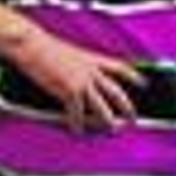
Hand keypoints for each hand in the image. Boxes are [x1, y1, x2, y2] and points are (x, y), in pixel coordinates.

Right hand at [9, 26, 143, 133]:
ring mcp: (81, 81)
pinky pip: (77, 113)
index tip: (144, 83)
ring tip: (112, 130)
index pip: (120, 68)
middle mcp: (91, 71)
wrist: (32, 44)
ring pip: (101, 107)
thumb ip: (79, 64)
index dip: (133, 76)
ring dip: (107, 121)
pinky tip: (77, 131)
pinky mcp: (69, 90)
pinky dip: (77, 123)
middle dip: (127, 107)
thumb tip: (79, 74)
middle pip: (116, 92)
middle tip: (134, 119)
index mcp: (92, 59)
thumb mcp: (70, 53)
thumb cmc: (44, 46)